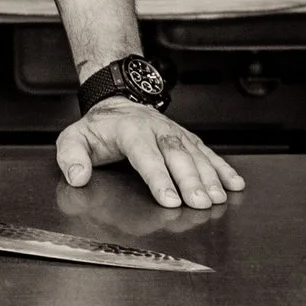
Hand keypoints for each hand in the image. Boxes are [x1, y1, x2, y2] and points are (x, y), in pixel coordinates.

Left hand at [54, 98, 245, 209]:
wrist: (117, 102)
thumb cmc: (98, 128)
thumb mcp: (74, 138)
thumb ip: (71, 157)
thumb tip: (78, 176)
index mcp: (130, 131)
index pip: (145, 155)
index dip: (158, 178)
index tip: (169, 199)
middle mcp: (157, 130)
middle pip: (176, 155)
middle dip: (190, 180)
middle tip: (201, 204)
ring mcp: (175, 133)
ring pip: (195, 154)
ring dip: (210, 177)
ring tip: (218, 198)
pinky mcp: (187, 138)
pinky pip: (208, 152)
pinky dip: (222, 168)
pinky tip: (234, 183)